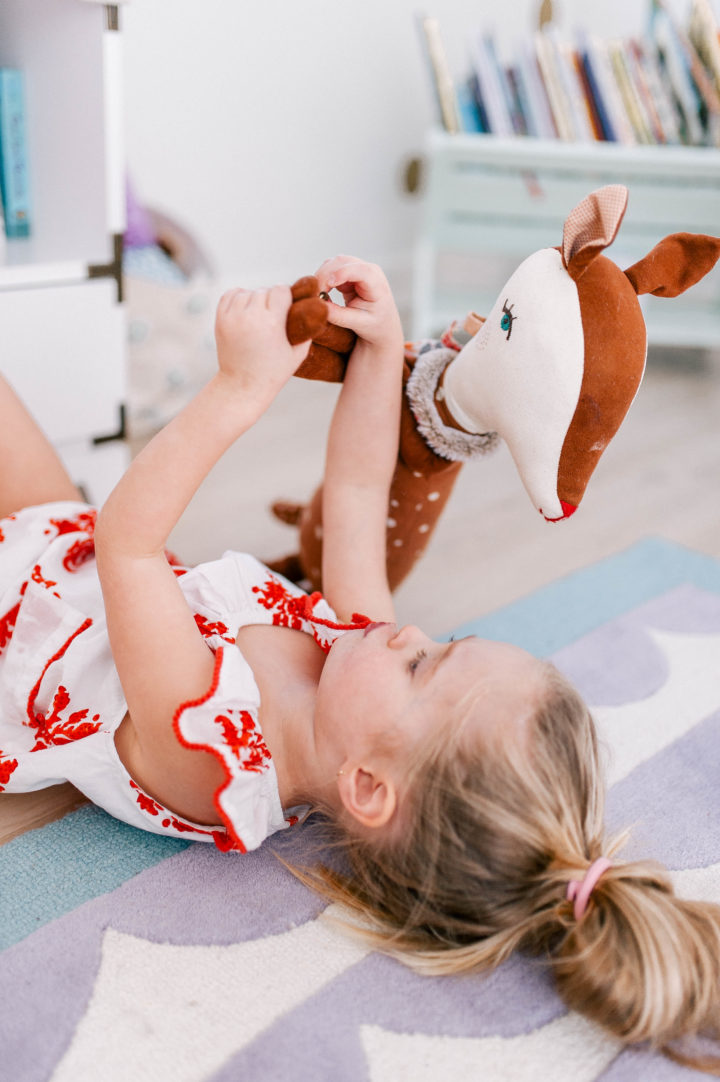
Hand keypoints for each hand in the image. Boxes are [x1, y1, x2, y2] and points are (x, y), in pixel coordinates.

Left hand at [214, 285, 310, 402]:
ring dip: (255, 298)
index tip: (288, 307)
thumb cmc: (273, 372)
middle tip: (274, 315)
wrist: (242, 386)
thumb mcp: (298, 353)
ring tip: (260, 314)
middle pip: (264, 290)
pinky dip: (240, 297)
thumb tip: (313, 308)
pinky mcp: (221, 320)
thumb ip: (308, 329)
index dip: (286, 297)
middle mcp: (250, 317)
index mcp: (272, 323)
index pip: (280, 290)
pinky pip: (231, 294)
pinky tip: (247, 308)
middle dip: (271, 299)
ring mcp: (232, 318)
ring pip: (248, 291)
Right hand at [315, 256, 403, 353]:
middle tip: (315, 296)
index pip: (361, 270)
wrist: (381, 325)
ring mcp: (356, 268)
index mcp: (376, 282)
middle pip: (342, 262)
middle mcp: (367, 270)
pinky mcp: (346, 273)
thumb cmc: (375, 325)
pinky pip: (329, 269)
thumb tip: (319, 305)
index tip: (328, 284)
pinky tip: (321, 294)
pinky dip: (321, 279)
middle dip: (325, 276)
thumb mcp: (359, 323)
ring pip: (333, 263)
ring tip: (317, 297)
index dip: (343, 273)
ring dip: (321, 277)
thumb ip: (339, 315)